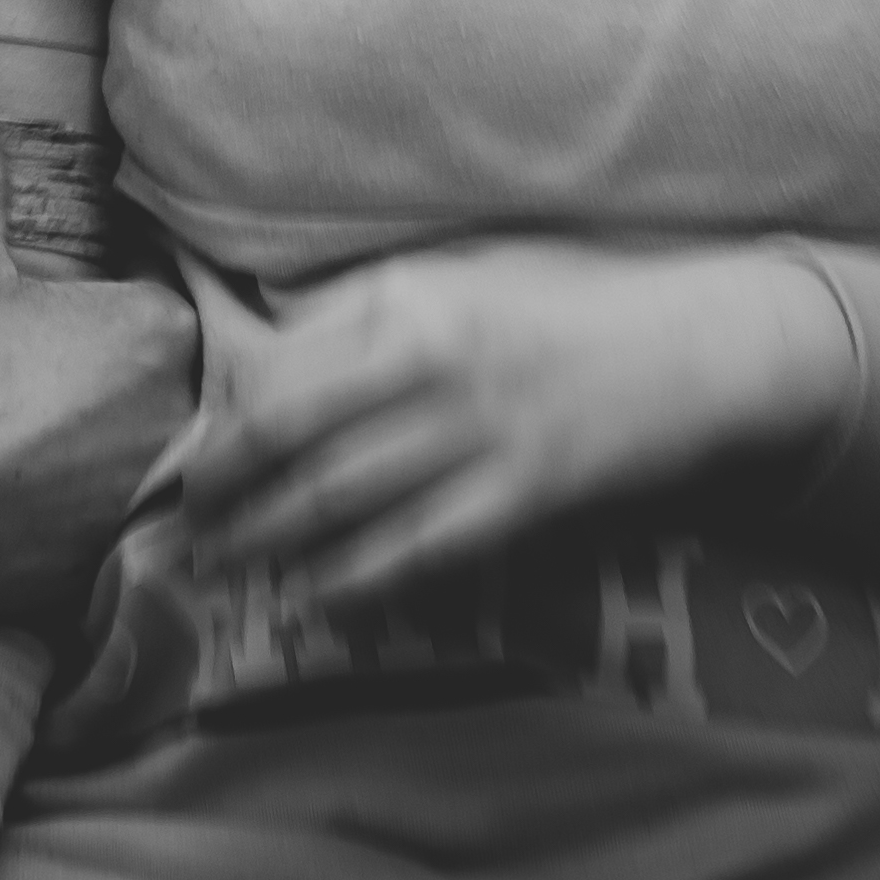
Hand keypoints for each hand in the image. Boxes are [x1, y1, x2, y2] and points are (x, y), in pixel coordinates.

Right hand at [0, 96, 194, 613]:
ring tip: (73, 450)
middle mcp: (190, 403)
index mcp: (163, 326)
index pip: (171, 303)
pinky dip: (128, 508)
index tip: (85, 333)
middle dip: (144, 380)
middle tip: (73, 394)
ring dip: (145, 445)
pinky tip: (74, 502)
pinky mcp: (152, 545)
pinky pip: (159, 518)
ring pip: (180, 449)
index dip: (129, 311)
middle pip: (188, 378)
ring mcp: (175, 482)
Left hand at [168, 240, 842, 604]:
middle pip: (287, 433)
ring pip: (339, 497)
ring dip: (269, 540)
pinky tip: (313, 600)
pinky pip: (418, 547)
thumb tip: (267, 361)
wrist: (696, 346)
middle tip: (182, 528)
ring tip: (224, 568)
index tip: (185, 457)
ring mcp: (479, 430)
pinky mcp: (524, 493)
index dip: (218, 421)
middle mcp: (431, 358)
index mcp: (407, 296)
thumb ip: (370, 316)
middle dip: (221, 490)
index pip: (276, 365)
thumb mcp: (461, 279)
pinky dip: (355, 579)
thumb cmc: (571, 305)